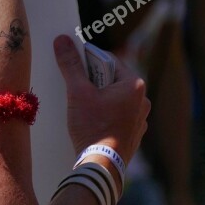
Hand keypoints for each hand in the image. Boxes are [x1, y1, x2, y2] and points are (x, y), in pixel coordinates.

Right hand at [54, 35, 149, 163]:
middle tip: (74, 86)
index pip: (109, 60)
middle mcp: (142, 100)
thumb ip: (70, 64)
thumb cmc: (93, 126)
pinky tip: (90, 122)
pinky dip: (104, 114)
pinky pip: (117, 115)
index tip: (73, 63)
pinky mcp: (133, 134)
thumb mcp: (77, 92)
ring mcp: (140, 119)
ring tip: (80, 107)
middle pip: (111, 80)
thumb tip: (62, 40)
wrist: (102, 164)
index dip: (88, 60)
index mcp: (134, 85)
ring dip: (98, 98)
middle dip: (92, 81)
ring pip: (114, 99)